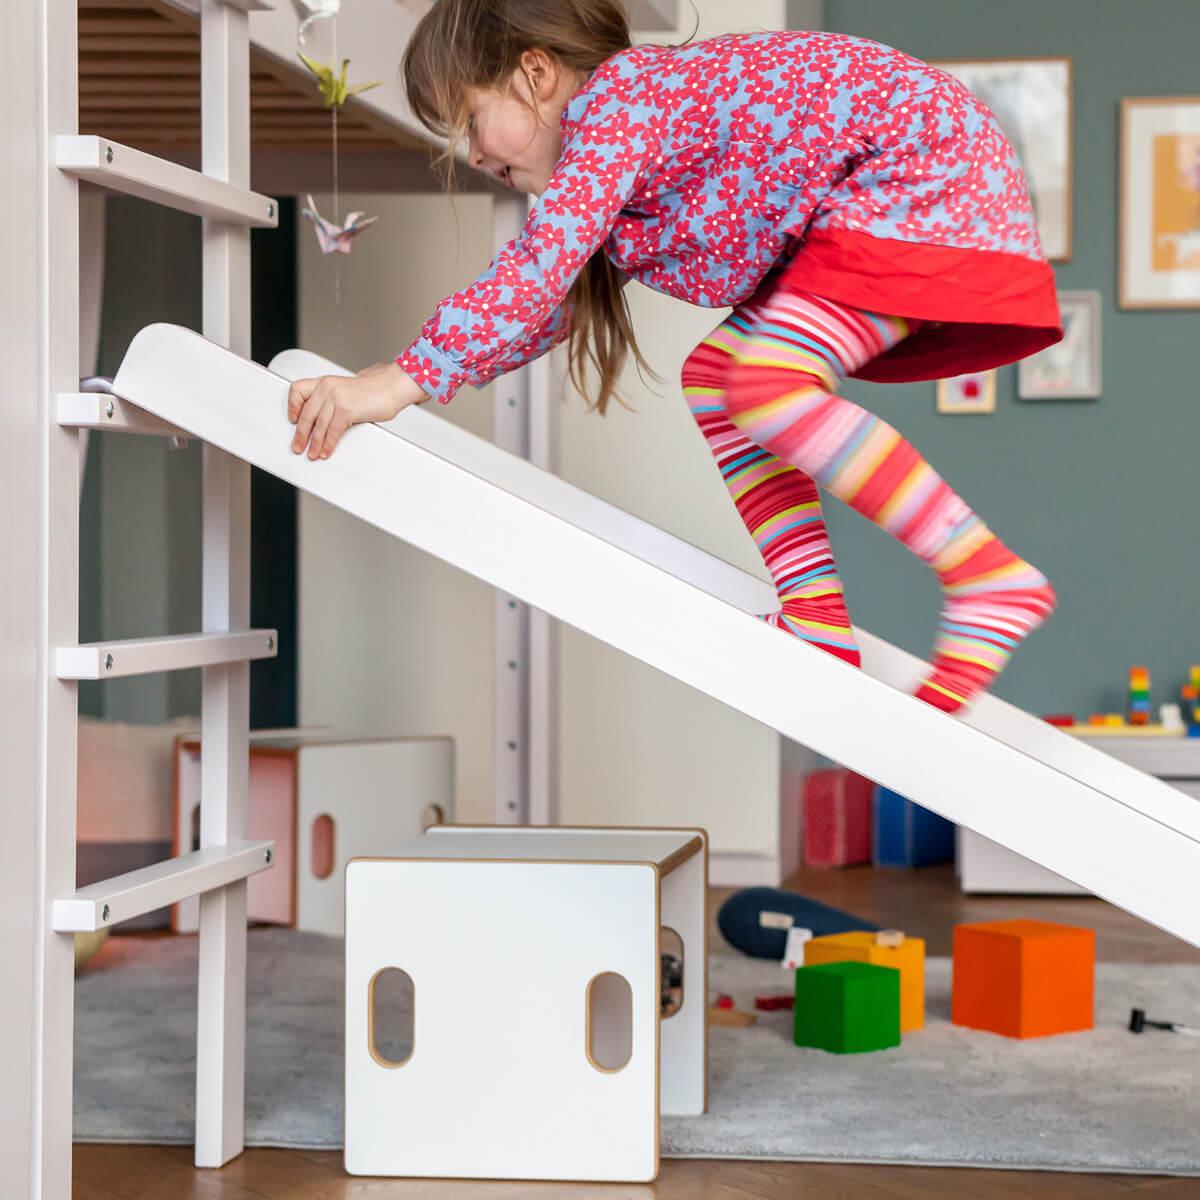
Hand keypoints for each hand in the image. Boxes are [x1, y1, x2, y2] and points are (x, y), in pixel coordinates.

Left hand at [287, 361, 429, 459]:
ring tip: (312, 453)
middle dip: (300, 434)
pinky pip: (332, 432)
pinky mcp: (346, 410)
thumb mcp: (345, 390)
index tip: (292, 419)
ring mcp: (336, 398)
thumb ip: (331, 400)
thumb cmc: (373, 390)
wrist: (390, 387)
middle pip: (306, 414)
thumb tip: (321, 420)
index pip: (297, 391)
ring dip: (314, 443)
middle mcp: (327, 388)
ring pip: (318, 426)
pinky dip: (328, 444)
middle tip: (298, 445)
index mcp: (325, 382)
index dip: (292, 407)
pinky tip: (326, 451)